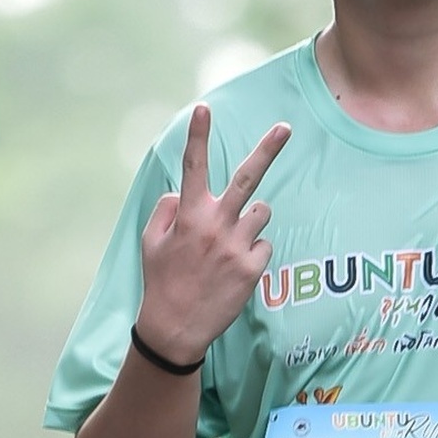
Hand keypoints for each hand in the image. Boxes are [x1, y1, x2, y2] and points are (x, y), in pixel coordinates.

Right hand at [136, 107, 290, 365]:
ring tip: (231, 244)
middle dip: (268, 149)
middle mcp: (215, 225)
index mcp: (188, 215)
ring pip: (261, 212)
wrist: (175, 329)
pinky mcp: (253, 268)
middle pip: (247, 178)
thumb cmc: (162, 281)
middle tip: (285, 127)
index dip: (198, 136)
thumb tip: (182, 191)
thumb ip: (166, 210)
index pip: (193, 167)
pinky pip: (265, 245)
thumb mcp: (151, 242)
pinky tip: (235, 270)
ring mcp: (237, 246)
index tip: (203, 108)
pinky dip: (254, 252)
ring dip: (251, 221)